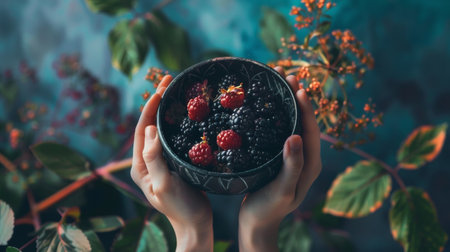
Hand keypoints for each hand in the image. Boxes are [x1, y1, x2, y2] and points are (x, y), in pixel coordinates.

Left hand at [130, 75, 212, 251]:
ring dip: (167, 111)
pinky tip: (187, 116)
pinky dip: (177, 123)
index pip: (142, 129)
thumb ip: (154, 158)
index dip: (150, 107)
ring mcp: (161, 162)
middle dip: (158, 103)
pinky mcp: (174, 164)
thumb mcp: (164, 183)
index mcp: (140, 165)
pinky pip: (173, 138)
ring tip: (177, 92)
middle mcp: (148, 161)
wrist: (195, 224)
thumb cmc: (180, 207)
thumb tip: (149, 129)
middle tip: (169, 81)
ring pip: (161, 130)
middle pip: (150, 126)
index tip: (161, 88)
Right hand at [238, 67, 321, 251]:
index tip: (298, 87)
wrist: (257, 224)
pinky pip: (279, 128)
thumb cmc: (269, 209)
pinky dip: (274, 112)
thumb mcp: (282, 189)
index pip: (312, 129)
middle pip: (303, 120)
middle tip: (285, 73)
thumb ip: (292, 165)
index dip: (306, 107)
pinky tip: (262, 103)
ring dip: (285, 100)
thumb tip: (296, 136)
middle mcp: (304, 156)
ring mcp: (291, 155)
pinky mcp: (278, 155)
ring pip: (291, 121)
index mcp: (311, 163)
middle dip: (296, 96)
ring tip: (276, 80)